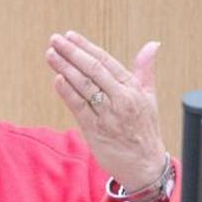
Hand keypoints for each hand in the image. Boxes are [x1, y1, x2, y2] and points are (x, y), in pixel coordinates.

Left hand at [44, 31, 165, 191]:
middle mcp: (121, 100)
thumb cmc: (145, 130)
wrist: (144, 166)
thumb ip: (145, 70)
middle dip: (72, 53)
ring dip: (65, 68)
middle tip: (55, 40)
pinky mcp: (95, 131)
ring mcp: (107, 115)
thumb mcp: (149, 98)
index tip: (70, 36)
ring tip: (50, 54)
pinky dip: (67, 92)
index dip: (86, 47)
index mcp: (132, 89)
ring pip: (83, 86)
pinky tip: (56, 79)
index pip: (106, 62)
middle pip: (93, 70)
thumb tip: (152, 45)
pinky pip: (79, 108)